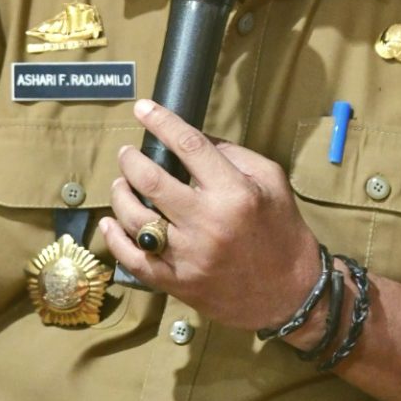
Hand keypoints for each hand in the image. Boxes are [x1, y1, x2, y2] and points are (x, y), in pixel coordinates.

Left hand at [100, 99, 320, 331]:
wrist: (290, 293)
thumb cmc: (281, 229)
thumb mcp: (271, 180)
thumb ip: (233, 154)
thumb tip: (194, 138)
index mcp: (233, 193)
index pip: (189, 146)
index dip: (162, 122)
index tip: (143, 108)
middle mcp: (207, 223)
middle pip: (152, 181)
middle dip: (131, 160)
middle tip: (127, 153)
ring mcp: (188, 257)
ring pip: (136, 219)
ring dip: (120, 195)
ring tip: (121, 183)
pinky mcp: (177, 284)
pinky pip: (134, 260)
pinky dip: (115, 239)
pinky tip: (110, 222)